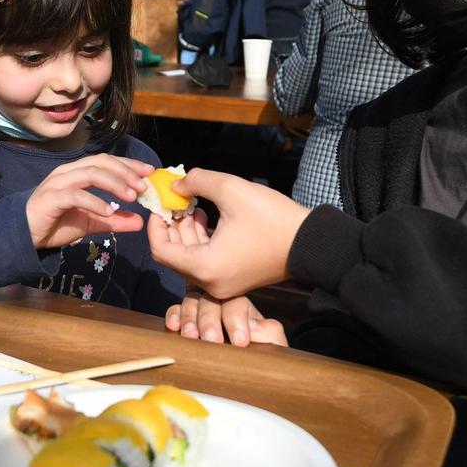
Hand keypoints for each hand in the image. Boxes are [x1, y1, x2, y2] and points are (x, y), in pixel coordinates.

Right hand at [24, 154, 152, 250]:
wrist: (25, 236)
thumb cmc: (56, 224)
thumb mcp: (91, 223)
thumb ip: (114, 221)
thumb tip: (140, 222)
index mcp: (78, 172)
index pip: (107, 161)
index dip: (129, 164)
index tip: (150, 173)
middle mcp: (68, 172)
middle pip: (101, 162)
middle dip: (126, 171)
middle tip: (143, 187)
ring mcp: (58, 183)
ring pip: (90, 173)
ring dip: (114, 183)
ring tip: (132, 197)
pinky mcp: (51, 198)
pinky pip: (76, 195)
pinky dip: (95, 202)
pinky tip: (109, 212)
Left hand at [146, 168, 309, 297]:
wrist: (312, 243)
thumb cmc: (272, 218)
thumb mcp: (232, 189)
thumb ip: (197, 181)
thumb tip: (177, 184)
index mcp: (205, 267)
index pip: (160, 250)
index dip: (154, 225)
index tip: (160, 203)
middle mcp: (210, 283)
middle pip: (174, 255)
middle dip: (170, 226)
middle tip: (174, 201)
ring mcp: (223, 285)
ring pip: (190, 258)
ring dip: (186, 232)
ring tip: (191, 205)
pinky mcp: (234, 281)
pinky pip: (206, 262)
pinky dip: (201, 241)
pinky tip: (206, 216)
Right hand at [164, 294, 287, 346]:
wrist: (249, 374)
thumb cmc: (261, 358)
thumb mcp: (273, 345)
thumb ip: (269, 333)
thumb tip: (251, 326)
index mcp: (243, 309)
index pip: (236, 302)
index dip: (235, 319)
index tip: (239, 342)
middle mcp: (221, 306)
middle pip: (210, 300)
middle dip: (209, 320)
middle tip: (212, 341)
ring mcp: (201, 313)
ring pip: (192, 302)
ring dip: (190, 318)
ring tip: (191, 337)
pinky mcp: (185, 324)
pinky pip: (175, 310)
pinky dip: (174, 315)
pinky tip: (174, 327)